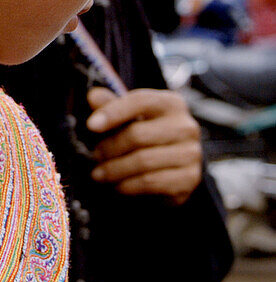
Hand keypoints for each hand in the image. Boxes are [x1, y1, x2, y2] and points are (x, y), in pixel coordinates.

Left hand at [87, 87, 202, 203]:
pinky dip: (128, 185)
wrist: (172, 166)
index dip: (113, 112)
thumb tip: (93, 96)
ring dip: (114, 170)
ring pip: (143, 161)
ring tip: (99, 173)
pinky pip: (151, 182)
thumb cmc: (144, 134)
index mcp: (170, 103)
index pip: (139, 101)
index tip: (91, 125)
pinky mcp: (190, 178)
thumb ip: (110, 104)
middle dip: (109, 147)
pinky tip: (116, 185)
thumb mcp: (128, 116)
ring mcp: (191, 153)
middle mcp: (186, 126)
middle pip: (137, 135)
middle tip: (94, 155)